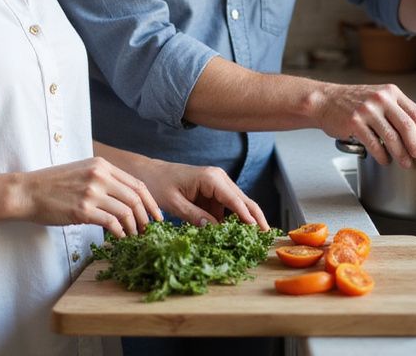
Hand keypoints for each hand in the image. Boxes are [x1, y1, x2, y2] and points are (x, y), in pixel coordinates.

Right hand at [13, 157, 161, 237]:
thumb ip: (104, 180)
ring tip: (135, 237)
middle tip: (149, 231)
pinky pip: (111, 222)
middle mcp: (99, 175)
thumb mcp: (82, 172)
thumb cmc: (53, 185)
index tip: (157, 216)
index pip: (137, 183)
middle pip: (136, 198)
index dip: (151, 202)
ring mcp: (91, 192)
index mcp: (102, 165)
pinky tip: (120, 238)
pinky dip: (120, 232)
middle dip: (146, 218)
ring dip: (134, 227)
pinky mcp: (82, 209)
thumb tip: (126, 199)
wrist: (27, 192)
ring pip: (126, 211)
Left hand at [138, 161, 269, 228]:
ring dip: (245, 222)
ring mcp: (217, 185)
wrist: (148, 173)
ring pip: (238, 206)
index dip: (248, 217)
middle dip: (255, 219)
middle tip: (267, 238)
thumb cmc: (158, 184)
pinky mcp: (213, 194)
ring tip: (255, 241)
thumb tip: (214, 229)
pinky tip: (236, 235)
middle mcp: (219, 179)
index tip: (258, 232)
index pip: (235, 200)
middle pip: (244, 201)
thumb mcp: (174, 203)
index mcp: (211, 178)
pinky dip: (231, 221)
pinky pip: (226, 209)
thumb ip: (195, 216)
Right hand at [314, 83, 415, 167]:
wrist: (325, 100)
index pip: (415, 112)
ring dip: (400, 154)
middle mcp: (380, 98)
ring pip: (391, 137)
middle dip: (415, 144)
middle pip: (406, 125)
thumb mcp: (377, 97)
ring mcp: (367, 110)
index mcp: (390, 92)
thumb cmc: (352, 101)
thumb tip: (415, 133)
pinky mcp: (355, 122)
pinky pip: (374, 144)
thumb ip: (395, 110)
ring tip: (404, 163)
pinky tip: (384, 160)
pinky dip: (382, 155)